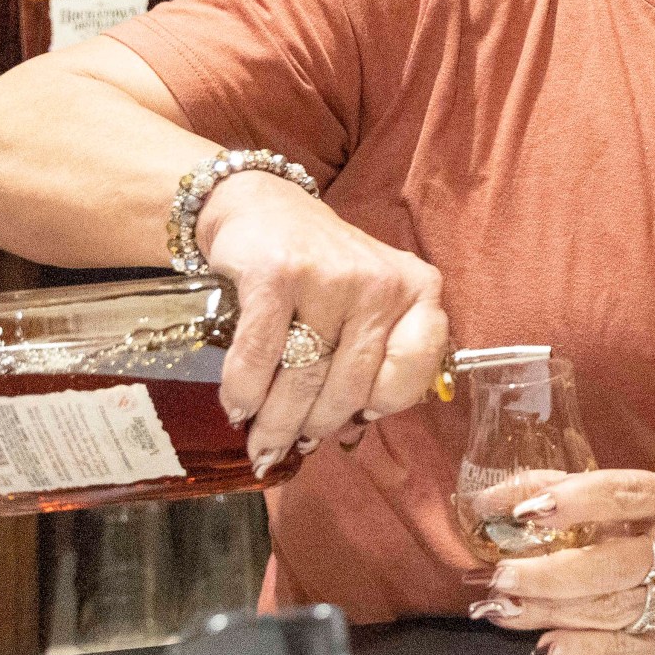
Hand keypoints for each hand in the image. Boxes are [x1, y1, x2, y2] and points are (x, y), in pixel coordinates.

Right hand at [196, 169, 450, 469]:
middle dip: (314, 428)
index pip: (412, 371)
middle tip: (288, 448)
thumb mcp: (368, 301)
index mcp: (418, 289)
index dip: (379, 406)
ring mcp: (331, 277)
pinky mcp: (278, 276)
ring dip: (276, 422)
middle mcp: (381, 282)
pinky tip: (237, 407)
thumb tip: (354, 433)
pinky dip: (244, 389)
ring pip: (304, 377)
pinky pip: (260, 356)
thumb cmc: (321, 271)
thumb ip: (374, 355)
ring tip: (261, 445)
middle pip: (350, 386)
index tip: (355, 421)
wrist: (260, 206)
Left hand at [464, 470, 654, 654]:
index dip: (574, 502)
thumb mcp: (632, 496)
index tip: (525, 511)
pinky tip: (545, 645)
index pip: (623, 495)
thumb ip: (567, 490)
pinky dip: (578, 648)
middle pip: (611, 565)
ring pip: (606, 608)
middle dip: (548, 574)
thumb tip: (491, 502)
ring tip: (502, 607)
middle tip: (500, 577)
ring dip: (546, 611)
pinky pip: (619, 647)